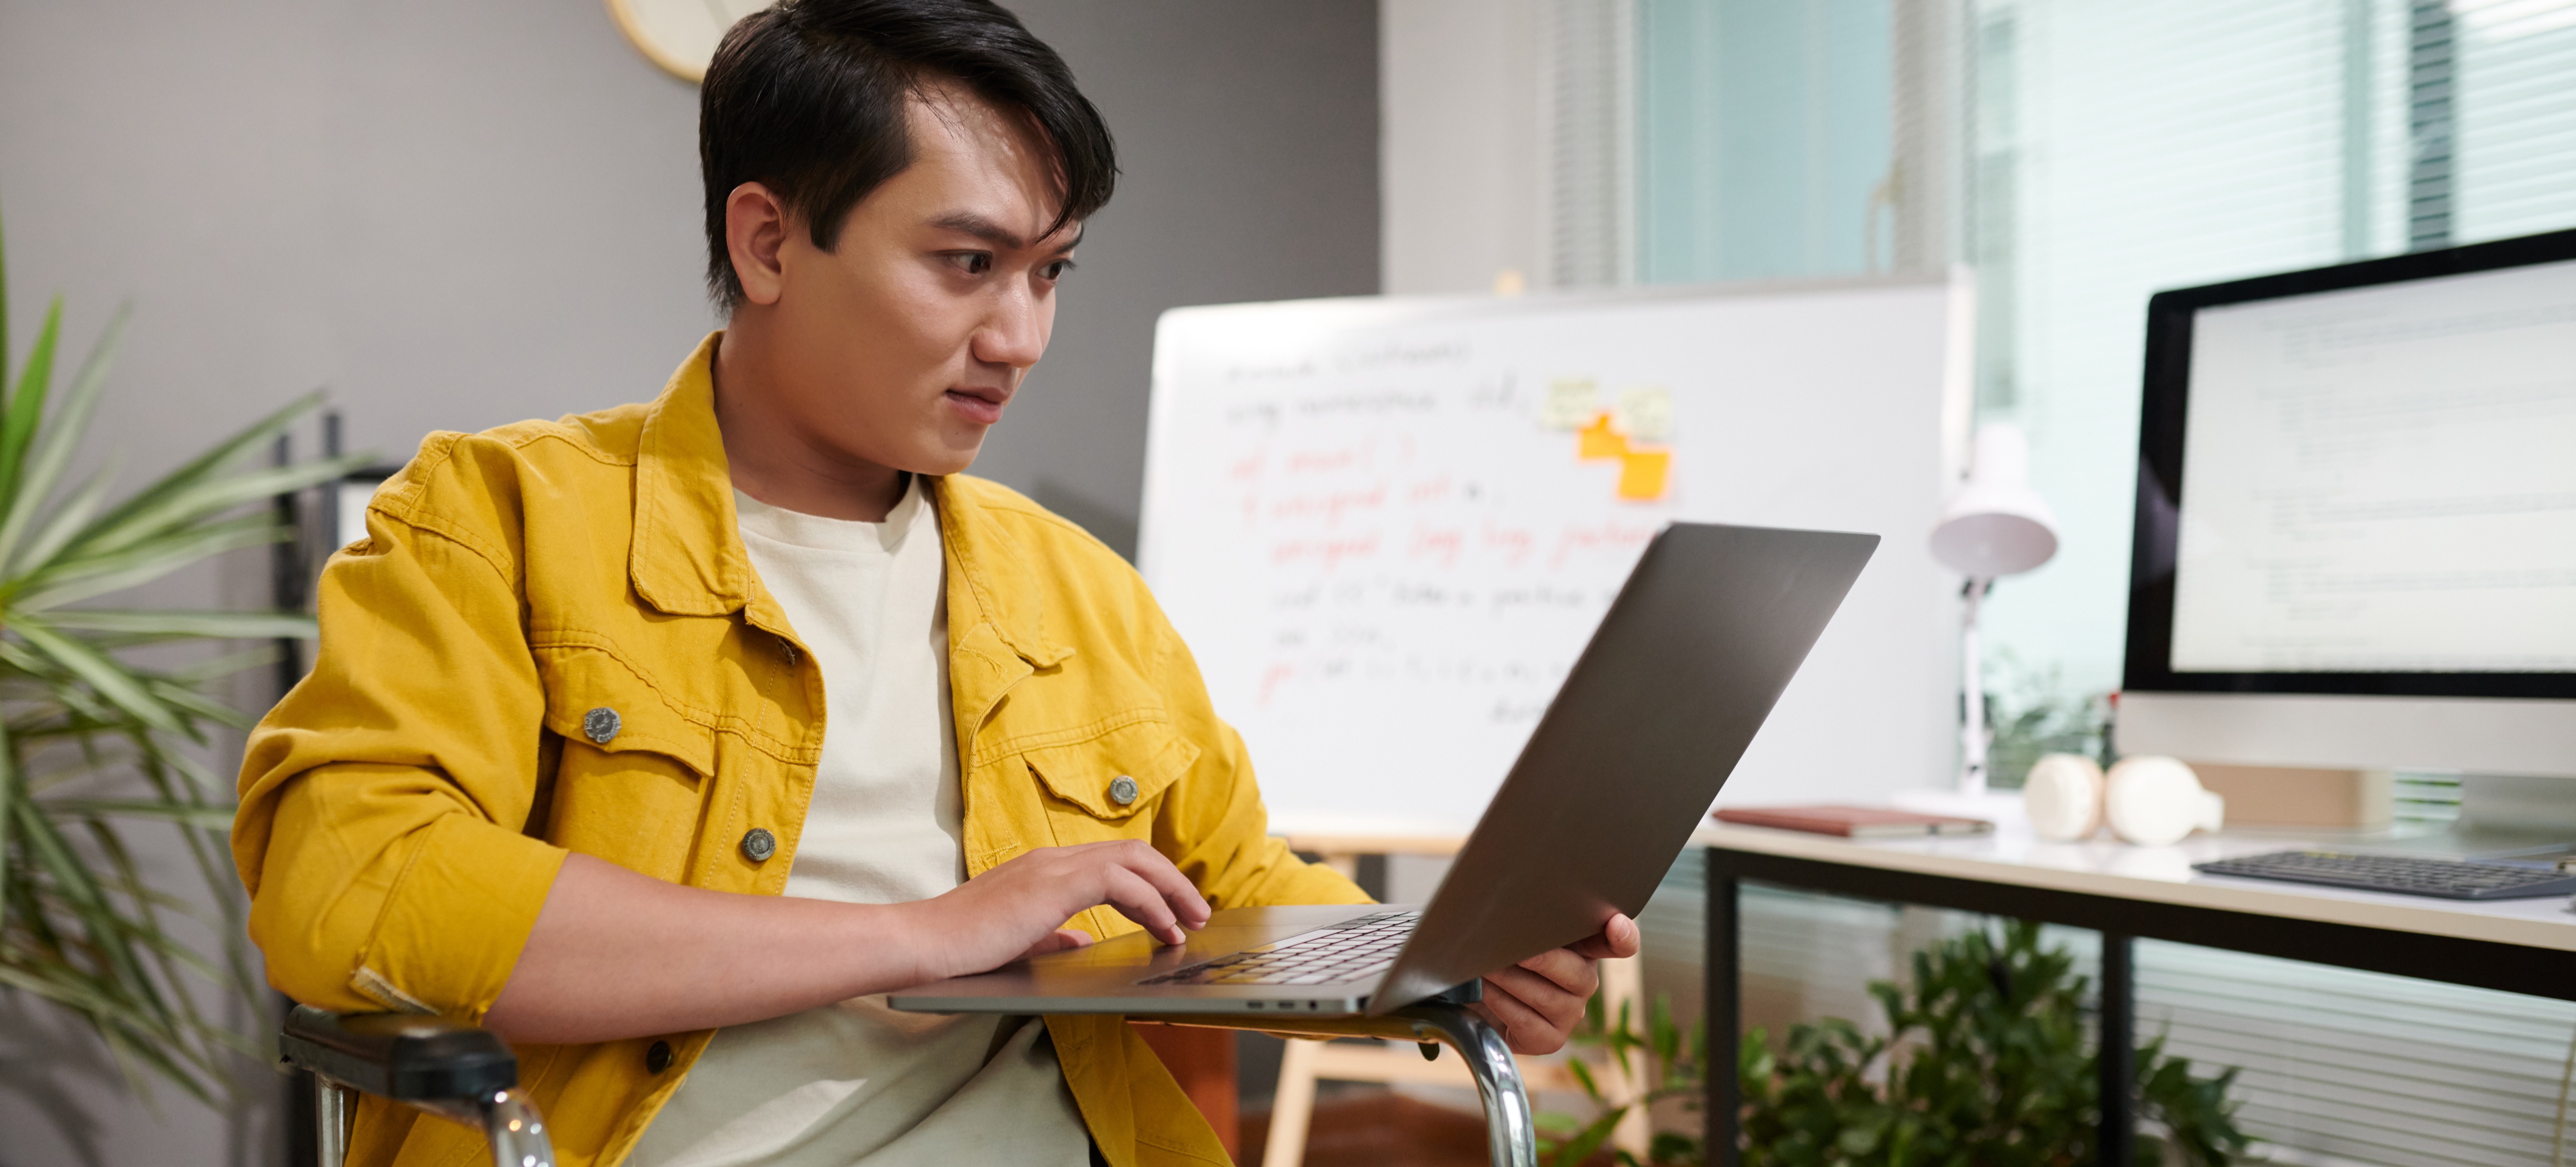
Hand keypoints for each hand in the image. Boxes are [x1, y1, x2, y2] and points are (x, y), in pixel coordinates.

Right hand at [901, 840, 1212, 982]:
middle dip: (1172, 880)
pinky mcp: (1052, 885)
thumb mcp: (1018, 938)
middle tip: (1197, 912)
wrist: (924, 943)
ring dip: (1170, 890)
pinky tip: (1163, 927)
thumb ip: (1052, 934)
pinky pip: (1118, 881)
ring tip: (1191, 920)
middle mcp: (1052, 858)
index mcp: (1045, 868)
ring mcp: (1052, 867)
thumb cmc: (963, 947)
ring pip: (1132, 860)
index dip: (1151, 882)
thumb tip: (1082, 939)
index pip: (1112, 859)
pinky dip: (1150, 902)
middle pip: (1132, 851)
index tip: (1174, 911)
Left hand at [1468, 912, 1641, 1054]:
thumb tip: (1513, 910)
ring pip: (1549, 998)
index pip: (1619, 943)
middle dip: (1543, 960)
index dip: (1623, 936)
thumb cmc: (1499, 956)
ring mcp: (1570, 1014)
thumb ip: (1527, 920)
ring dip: (1513, 980)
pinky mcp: (1549, 1040)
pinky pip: (1529, 1022)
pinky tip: (1487, 991)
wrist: (1474, 996)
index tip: (1615, 924)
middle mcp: (1583, 982)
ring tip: (1487, 966)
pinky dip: (1503, 1004)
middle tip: (1512, 947)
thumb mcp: (1514, 932)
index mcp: (1583, 948)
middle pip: (1579, 974)